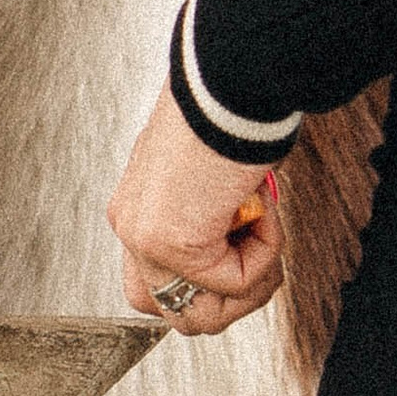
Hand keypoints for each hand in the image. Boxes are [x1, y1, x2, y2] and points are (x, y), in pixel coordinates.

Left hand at [107, 88, 284, 333]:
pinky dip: (266, 251)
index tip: (244, 249)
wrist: (227, 78)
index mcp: (135, 208)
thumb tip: (239, 238)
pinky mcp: (171, 246)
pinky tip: (262, 203)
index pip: (157, 287)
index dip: (209, 286)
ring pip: (205, 317)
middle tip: (262, 251)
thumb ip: (208, 213)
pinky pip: (236, 283)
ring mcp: (145, 241)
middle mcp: (130, 228)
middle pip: (180, 315)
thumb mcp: (209, 174)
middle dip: (234, 298)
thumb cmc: (228, 109)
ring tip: (266, 227)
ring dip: (254, 281)